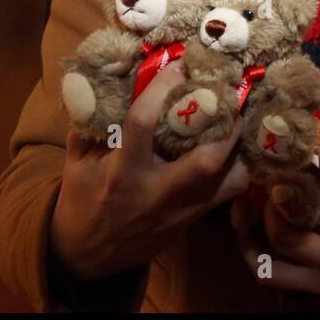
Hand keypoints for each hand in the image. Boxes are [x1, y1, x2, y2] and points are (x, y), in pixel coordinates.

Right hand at [50, 61, 248, 282]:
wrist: (90, 256)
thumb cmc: (82, 200)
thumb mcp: (77, 161)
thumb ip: (95, 123)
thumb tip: (115, 77)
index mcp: (123, 172)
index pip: (144, 122)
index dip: (163, 87)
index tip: (179, 63)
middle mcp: (159, 191)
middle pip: (207, 158)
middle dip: (224, 121)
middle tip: (231, 89)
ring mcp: (184, 208)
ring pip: (232, 178)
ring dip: (241, 144)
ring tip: (242, 112)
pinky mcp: (198, 218)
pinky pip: (232, 190)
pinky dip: (241, 164)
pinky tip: (239, 143)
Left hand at [235, 151, 319, 302]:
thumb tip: (318, 156)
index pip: (285, 240)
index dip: (271, 213)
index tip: (273, 189)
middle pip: (265, 272)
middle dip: (247, 242)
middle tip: (243, 212)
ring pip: (274, 279)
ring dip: (258, 253)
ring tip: (252, 223)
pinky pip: (289, 279)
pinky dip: (277, 259)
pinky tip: (279, 235)